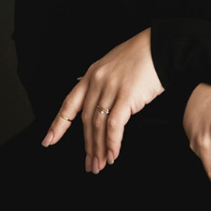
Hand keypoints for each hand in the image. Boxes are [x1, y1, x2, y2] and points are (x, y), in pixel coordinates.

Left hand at [41, 28, 163, 171]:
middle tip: (89, 164)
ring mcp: (110, 88)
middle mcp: (97, 82)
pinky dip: (112, 143)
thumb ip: (102, 82)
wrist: (161, 46)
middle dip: (87, 146)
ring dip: (99, 149)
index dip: (58, 124)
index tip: (49, 140)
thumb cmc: (142, 55)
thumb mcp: (113, 64)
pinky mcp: (126, 96)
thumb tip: (95, 100)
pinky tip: (113, 154)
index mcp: (92, 74)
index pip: (69, 104)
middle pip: (86, 121)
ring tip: (101, 164)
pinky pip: (114, 125)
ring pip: (98, 126)